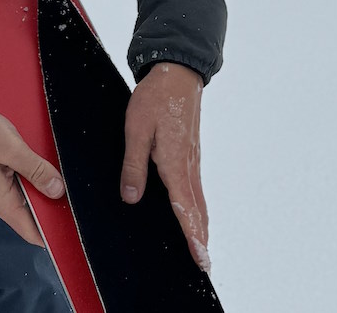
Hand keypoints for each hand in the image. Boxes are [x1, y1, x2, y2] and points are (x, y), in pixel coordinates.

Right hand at [0, 102, 65, 246]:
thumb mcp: (11, 149)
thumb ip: (36, 170)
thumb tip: (58, 190)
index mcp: (2, 201)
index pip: (31, 233)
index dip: (52, 235)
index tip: (72, 231)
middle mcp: (2, 199)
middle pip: (34, 216)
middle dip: (54, 211)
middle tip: (76, 202)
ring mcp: (1, 187)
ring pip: (31, 198)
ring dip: (46, 191)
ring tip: (66, 184)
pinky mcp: (2, 175)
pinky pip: (24, 183)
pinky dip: (37, 178)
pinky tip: (49, 169)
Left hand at [120, 61, 209, 270]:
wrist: (177, 74)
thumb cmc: (155, 98)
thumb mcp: (136, 129)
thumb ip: (134, 165)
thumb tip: (131, 198)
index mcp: (175, 162)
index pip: (185, 206)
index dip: (191, 233)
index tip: (200, 256)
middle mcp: (188, 164)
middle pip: (197, 208)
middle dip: (201, 236)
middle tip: (204, 263)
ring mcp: (192, 159)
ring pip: (198, 199)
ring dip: (201, 223)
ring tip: (201, 246)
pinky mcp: (190, 153)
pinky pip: (195, 187)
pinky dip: (197, 206)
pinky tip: (194, 213)